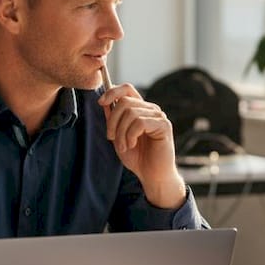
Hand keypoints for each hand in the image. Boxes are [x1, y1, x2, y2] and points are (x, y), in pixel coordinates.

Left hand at [98, 83, 185, 208]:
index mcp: (140, 109)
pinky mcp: (164, 125)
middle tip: (111, 138)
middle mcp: (151, 109)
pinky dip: (130, 135)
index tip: (101, 103)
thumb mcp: (118, 137)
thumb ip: (113, 120)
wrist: (152, 176)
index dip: (112, 91)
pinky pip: (140, 122)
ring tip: (123, 146)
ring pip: (130, 113)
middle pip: (124, 102)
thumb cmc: (137, 158)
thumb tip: (104, 102)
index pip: (127, 89)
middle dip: (112, 121)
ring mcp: (158, 116)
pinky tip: (132, 145)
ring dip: (121, 132)